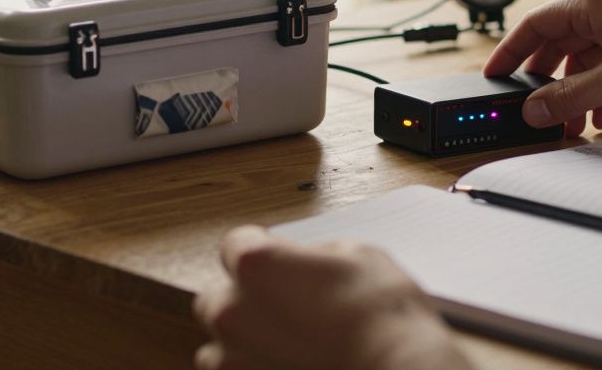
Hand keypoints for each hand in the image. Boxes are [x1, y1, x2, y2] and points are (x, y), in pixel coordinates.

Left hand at [193, 226, 471, 369]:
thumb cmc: (384, 320)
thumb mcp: (358, 256)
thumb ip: (314, 256)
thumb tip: (304, 266)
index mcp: (255, 265)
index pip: (234, 244)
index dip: (261, 250)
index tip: (277, 261)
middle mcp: (233, 312)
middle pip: (216, 298)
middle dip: (243, 301)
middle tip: (284, 309)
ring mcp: (235, 361)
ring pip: (218, 349)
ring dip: (243, 346)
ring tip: (285, 349)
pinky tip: (290, 368)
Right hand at [483, 0, 601, 136]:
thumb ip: (567, 98)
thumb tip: (533, 109)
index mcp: (593, 2)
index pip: (534, 23)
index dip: (510, 51)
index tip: (494, 73)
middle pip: (558, 42)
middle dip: (546, 79)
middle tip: (533, 105)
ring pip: (584, 58)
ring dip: (575, 90)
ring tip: (572, 121)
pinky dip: (599, 90)